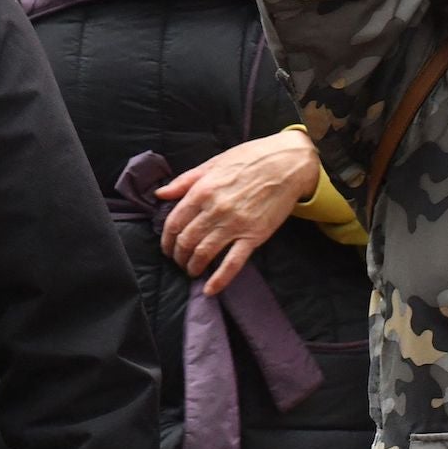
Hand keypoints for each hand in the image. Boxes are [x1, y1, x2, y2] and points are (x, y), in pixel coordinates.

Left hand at [154, 130, 319, 295]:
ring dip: (192, 267)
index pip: (174, 222)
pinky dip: (219, 280)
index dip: (166, 239)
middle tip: (178, 261)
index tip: (167, 247)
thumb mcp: (214, 163)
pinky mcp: (253, 236)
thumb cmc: (250, 159)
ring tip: (191, 271)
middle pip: (186, 241)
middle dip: (178, 256)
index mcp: (202, 190)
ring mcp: (234, 225)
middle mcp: (214, 210)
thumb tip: (160, 194)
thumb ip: (185, 181)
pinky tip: (210, 290)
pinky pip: (232, 263)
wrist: (287, 164)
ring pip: (203, 254)